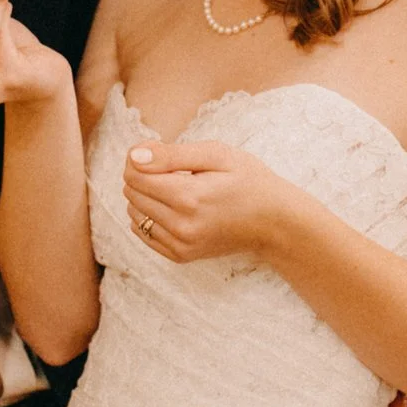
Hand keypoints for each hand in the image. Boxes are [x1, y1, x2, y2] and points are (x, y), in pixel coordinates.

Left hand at [121, 138, 306, 263]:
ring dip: (144, 196)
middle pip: (131, 193)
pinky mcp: (181, 255)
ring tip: (174, 187)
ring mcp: (181, 245)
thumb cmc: (249, 180)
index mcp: (189, 197)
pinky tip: (172, 206)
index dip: (139, 157)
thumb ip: (171, 154)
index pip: (134, 175)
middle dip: (142, 175)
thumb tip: (133, 157)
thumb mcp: (217, 154)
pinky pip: (144, 233)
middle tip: (172, 168)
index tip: (159, 151)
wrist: (275, 222)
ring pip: (134, 213)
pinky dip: (149, 216)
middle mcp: (181, 226)